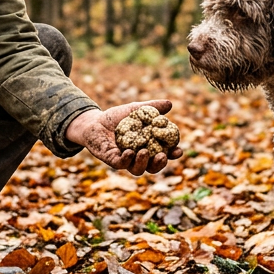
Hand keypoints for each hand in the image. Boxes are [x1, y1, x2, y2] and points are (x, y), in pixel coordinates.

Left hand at [65, 101, 183, 175]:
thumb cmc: (118, 117)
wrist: (95, 121)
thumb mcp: (136, 110)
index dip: (172, 154)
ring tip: (144, 152)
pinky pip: (121, 164)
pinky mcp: (112, 159)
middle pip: (153, 167)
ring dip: (143, 163)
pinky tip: (129, 152)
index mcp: (148, 146)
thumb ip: (152, 108)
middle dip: (160, 164)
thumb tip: (169, 104)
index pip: (164, 153)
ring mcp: (125, 160)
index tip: (178, 150)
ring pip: (138, 169)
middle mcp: (138, 157)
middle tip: (163, 156)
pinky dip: (126, 160)